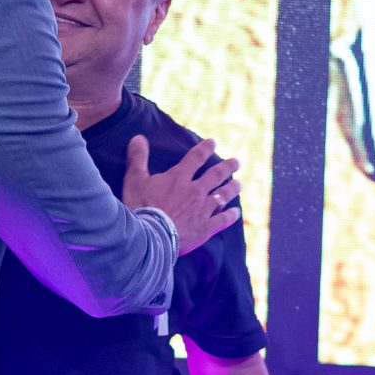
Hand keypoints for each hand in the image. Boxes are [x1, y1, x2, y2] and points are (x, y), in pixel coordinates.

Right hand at [123, 134, 240, 255]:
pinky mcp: (206, 228)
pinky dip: (230, 215)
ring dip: (232, 188)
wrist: (151, 236)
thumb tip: (138, 137)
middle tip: (236, 162)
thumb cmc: (141, 208)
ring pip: (223, 195)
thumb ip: (138, 158)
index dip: (205, 148)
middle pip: (216, 175)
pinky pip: (223, 220)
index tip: (213, 142)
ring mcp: (203, 209)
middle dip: (227, 167)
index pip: (196, 158)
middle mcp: (195, 191)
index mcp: (179, 178)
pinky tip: (236, 212)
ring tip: (239, 184)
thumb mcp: (135, 180)